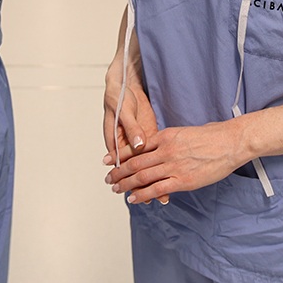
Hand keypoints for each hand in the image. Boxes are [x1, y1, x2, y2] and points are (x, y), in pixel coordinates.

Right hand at [102, 58, 169, 203]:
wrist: (125, 83)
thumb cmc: (119, 96)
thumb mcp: (124, 111)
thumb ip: (132, 129)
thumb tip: (138, 146)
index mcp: (115, 140)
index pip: (122, 165)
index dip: (130, 179)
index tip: (137, 192)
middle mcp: (126, 144)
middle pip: (134, 170)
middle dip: (142, 185)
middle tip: (153, 199)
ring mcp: (137, 141)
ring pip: (144, 165)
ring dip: (151, 179)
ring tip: (162, 196)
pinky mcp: (146, 136)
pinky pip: (152, 155)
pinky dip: (158, 165)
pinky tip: (167, 176)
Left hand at [103, 122, 244, 204]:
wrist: (230, 142)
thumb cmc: (212, 136)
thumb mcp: (184, 133)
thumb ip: (169, 141)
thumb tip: (160, 148)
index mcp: (165, 137)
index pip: (136, 148)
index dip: (120, 155)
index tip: (109, 160)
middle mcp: (165, 151)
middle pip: (135, 163)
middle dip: (119, 172)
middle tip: (109, 178)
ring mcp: (173, 166)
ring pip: (141, 176)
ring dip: (126, 184)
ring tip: (116, 189)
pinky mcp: (182, 180)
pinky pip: (156, 189)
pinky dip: (142, 195)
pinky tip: (134, 198)